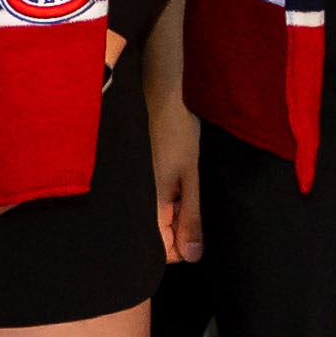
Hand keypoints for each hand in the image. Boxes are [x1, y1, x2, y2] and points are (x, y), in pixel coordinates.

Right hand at [142, 0, 204, 264]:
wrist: (162, 78)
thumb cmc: (180, 124)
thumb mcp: (194, 174)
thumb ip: (193, 216)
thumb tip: (193, 258)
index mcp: (147, 200)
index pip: (160, 249)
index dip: (183, 248)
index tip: (201, 232)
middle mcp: (134, 192)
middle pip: (156, 231)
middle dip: (179, 229)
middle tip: (199, 206)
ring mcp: (135, 176)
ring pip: (155, 210)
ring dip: (176, 208)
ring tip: (192, 185)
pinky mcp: (137, 161)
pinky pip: (150, 191)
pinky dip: (168, 191)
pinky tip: (181, 172)